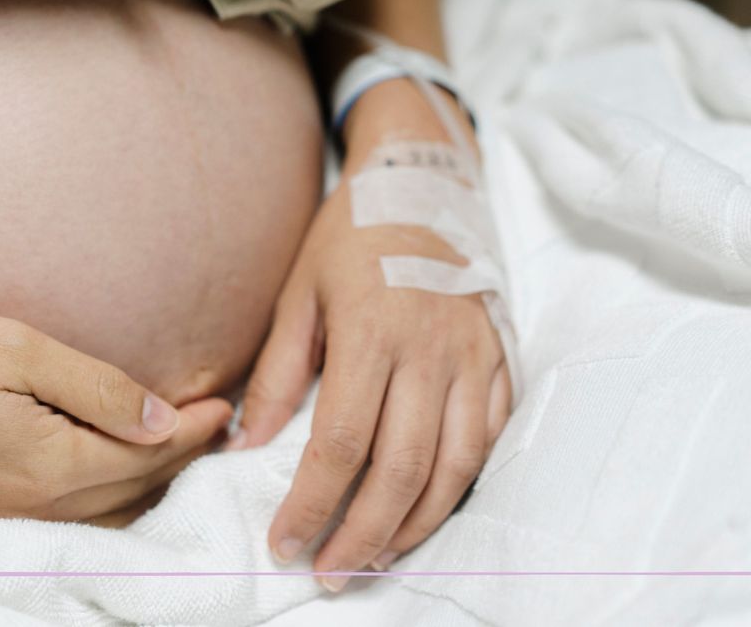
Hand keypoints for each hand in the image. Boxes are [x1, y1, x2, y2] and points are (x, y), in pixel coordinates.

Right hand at [0, 304, 233, 525]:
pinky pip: (59, 524)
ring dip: (142, 488)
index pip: (146, 455)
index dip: (191, 431)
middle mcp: (32, 510)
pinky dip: (98, 504)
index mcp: (50, 465)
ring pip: (98, 517)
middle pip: (130, 492)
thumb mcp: (13, 348)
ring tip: (169, 457)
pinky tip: (101, 481)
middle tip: (211, 430)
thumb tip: (162, 421)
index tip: (224, 407)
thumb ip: (96, 388)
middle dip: (177, 461)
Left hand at [233, 154, 510, 588]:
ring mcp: (474, 356)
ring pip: (455, 467)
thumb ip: (278, 373)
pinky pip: (491, 437)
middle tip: (331, 571)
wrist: (422, 180)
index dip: (313, 504)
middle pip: (401, 470)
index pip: (342, 445)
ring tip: (376, 555)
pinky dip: (462, 483)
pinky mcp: (500, 357)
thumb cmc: (349, 236)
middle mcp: (430, 351)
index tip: (285, 540)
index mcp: (371, 333)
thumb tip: (249, 446)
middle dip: (363, 534)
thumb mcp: (297, 292)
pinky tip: (429, 507)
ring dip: (415, 524)